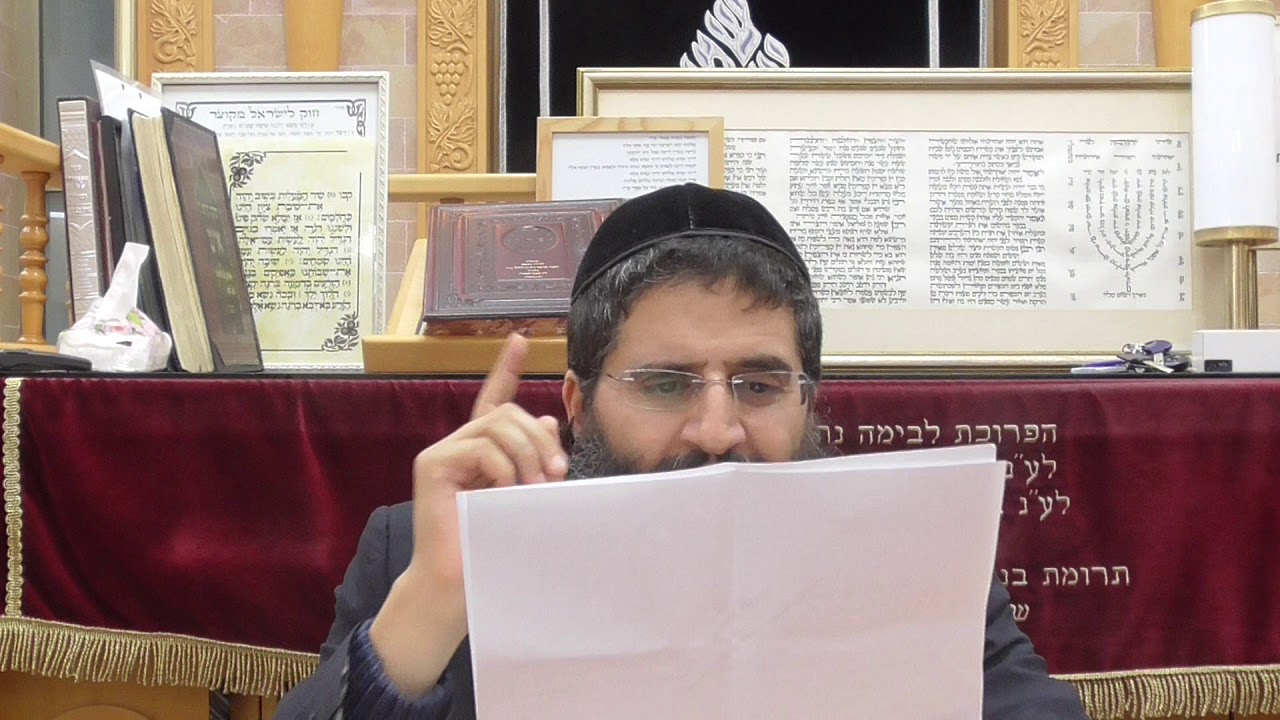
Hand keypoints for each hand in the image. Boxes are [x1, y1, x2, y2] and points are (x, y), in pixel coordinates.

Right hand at [412, 332, 567, 588]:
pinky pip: (482, 447)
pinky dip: (503, 470)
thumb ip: (534, 458)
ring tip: (533, 489)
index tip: (521, 340)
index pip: (495, 398)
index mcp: (482, 450)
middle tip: (556, 474)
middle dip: (541, 439)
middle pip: (510, 413)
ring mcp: (444, 453)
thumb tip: (550, 421)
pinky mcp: (433, 464)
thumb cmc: (494, 544)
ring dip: (527, 456)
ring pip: (500, 426)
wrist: (459, 583)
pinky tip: (504, 493)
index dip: (507, 367)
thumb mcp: (525, 495)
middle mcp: (461, 445)